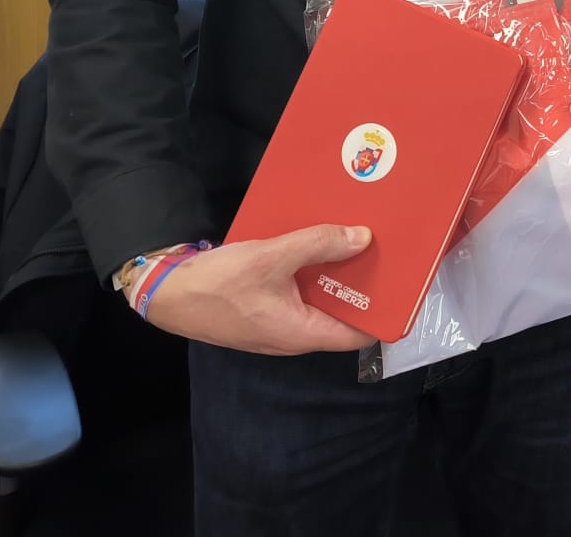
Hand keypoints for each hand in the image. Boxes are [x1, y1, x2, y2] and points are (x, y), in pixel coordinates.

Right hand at [142, 225, 378, 354]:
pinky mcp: (263, 308)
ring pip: (318, 299)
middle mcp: (294, 333)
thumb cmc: (220, 285)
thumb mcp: (273, 257)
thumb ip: (319, 245)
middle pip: (340, 312)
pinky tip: (317, 241)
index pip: (359, 333)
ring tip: (358, 238)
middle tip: (385, 248)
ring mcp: (277, 322)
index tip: (404, 282)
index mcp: (303, 332)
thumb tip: (364, 237)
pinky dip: (310, 271)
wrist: (166, 294)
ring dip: (335, 273)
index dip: (383, 311)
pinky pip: (297, 291)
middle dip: (361, 283)